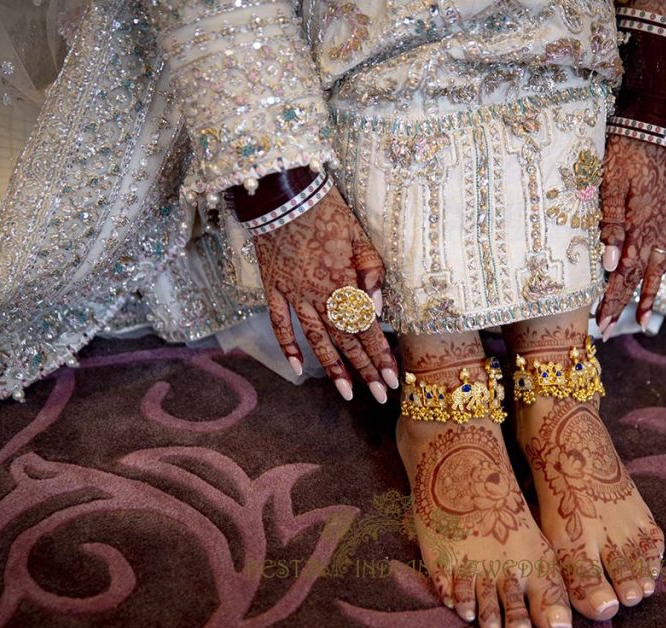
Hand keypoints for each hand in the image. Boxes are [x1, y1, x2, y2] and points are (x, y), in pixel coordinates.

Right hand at [253, 186, 398, 402]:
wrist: (282, 192)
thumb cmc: (327, 211)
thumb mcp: (359, 236)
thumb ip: (372, 274)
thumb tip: (377, 312)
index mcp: (343, 284)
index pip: (366, 328)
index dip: (380, 355)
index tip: (392, 380)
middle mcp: (319, 296)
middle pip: (345, 340)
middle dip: (364, 370)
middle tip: (379, 397)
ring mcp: (293, 294)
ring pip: (316, 339)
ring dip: (332, 367)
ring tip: (346, 393)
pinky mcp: (273, 288)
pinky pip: (280, 324)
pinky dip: (288, 347)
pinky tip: (298, 369)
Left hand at [596, 134, 665, 338]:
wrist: (659, 129)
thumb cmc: (627, 152)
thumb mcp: (610, 184)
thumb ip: (610, 225)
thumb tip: (609, 266)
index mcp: (640, 227)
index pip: (623, 275)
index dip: (612, 301)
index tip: (599, 323)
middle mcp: (657, 232)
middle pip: (639, 278)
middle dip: (623, 307)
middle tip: (607, 332)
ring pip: (659, 269)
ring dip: (648, 296)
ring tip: (641, 321)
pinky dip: (662, 270)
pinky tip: (656, 278)